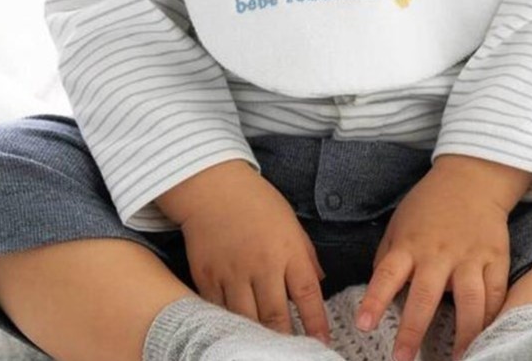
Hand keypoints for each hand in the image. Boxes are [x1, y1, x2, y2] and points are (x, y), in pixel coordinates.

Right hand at [157, 161, 329, 343]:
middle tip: (295, 355)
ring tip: (267, 350)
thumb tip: (319, 283)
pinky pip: (220, 311)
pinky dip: (229, 324)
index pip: (307, 294)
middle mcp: (261, 264)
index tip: (323, 343)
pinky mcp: (207, 277)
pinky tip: (236, 333)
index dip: (316, 323)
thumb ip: (305, 253)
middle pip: (277, 316)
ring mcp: (232, 273)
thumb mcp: (289, 220)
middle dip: (288, 341)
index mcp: (286, 249)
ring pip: (248, 320)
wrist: (211, 187)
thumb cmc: (254, 200)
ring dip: (259, 338)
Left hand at [355, 156, 528, 359]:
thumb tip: (379, 293)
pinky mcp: (496, 258)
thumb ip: (389, 256)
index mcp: (409, 244)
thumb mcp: (400, 223)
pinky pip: (495, 294)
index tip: (363, 325)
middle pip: (425, 296)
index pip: (387, 274)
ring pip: (469, 302)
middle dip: (413, 331)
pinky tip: (486, 337)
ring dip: (463, 335)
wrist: (471, 178)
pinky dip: (492, 318)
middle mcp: (438, 252)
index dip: (374, 300)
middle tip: (403, 360)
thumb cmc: (429, 205)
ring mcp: (470, 256)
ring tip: (457, 360)